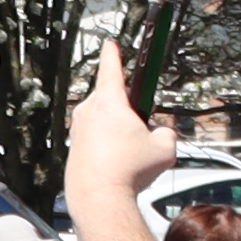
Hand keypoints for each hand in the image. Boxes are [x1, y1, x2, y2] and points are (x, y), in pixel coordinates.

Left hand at [64, 38, 178, 220]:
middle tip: (141, 129)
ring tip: (130, 156)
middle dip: (128, 111)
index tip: (111, 44)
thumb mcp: (164, 148)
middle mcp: (89, 110)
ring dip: (119, 132)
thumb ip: (167, 133)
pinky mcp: (74, 147)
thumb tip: (163, 133)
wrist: (98, 196)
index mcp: (110, 102)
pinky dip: (108, 148)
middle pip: (112, 99)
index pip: (111, 69)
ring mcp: (78, 129)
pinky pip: (96, 140)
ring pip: (105, 122)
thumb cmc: (129, 169)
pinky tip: (117, 166)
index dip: (114, 55)